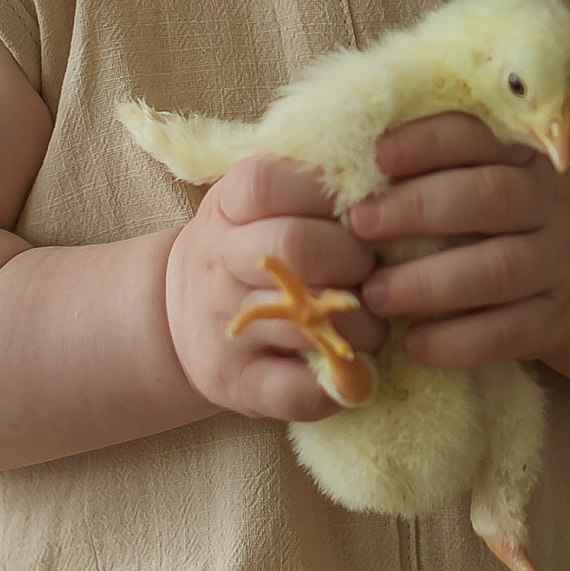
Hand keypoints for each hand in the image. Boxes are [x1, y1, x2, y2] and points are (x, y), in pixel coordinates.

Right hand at [165, 154, 381, 419]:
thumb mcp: (265, 197)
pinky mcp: (237, 384)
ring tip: (374, 324)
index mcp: (230, 203)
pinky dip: (341, 384)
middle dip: (356, 259)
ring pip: (304, 322)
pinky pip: (298, 391)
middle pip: (296, 246)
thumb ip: (316, 179)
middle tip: (374, 272)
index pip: (275, 182)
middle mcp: (218, 261)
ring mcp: (224, 326)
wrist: (175, 315)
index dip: (333, 195)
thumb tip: (394, 179)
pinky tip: (357, 371)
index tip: (361, 211)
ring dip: (362, 326)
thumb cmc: (251, 243)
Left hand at [352, 112, 569, 372]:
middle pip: (491, 198)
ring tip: (374, 295)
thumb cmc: (501, 215)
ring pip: (498, 269)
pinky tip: (412, 343)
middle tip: (358, 224)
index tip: (375, 157)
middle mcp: (548, 203)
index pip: (479, 136)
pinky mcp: (553, 321)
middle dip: (418, 209)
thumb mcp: (484, 173)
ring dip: (429, 282)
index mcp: (522, 155)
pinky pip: (508, 332)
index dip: (427, 143)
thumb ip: (432, 163)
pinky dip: (456, 341)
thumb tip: (341, 152)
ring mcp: (556, 263)